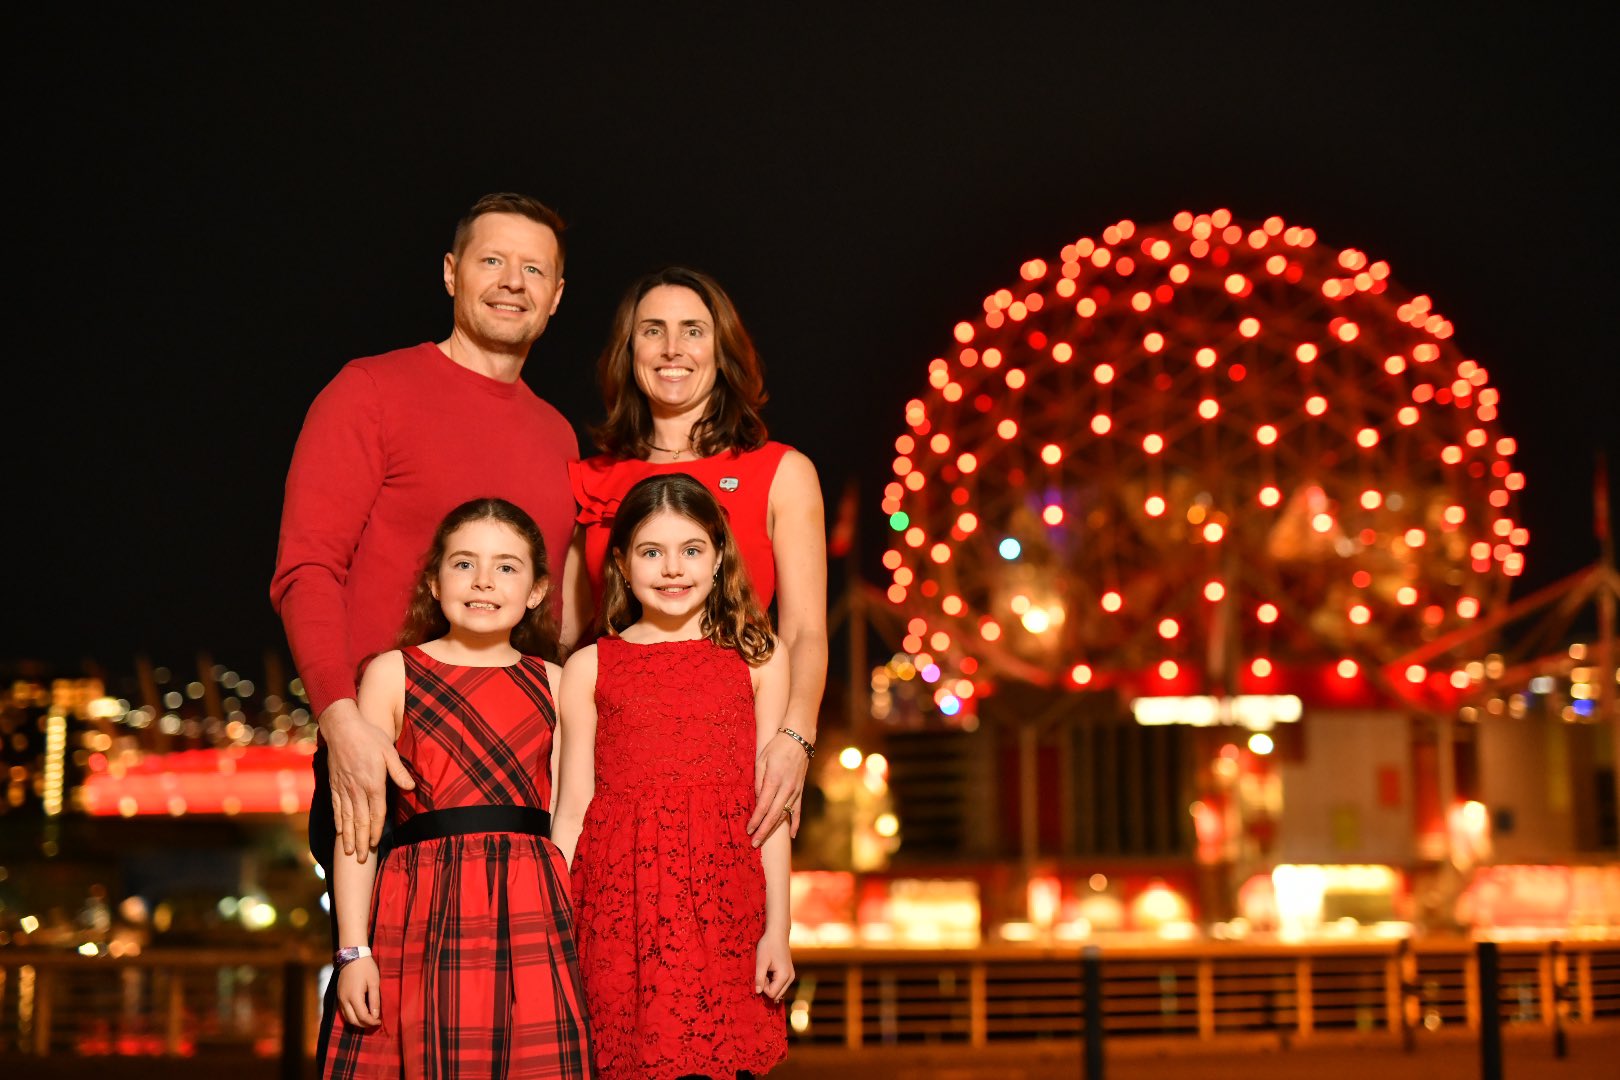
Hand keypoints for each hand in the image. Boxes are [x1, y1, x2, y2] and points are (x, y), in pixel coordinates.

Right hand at [321, 698, 413, 860]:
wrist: (342, 727)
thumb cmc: (369, 737)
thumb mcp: (389, 751)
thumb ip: (399, 772)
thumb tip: (411, 787)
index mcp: (373, 783)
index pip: (377, 813)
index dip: (377, 831)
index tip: (376, 845)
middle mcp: (357, 789)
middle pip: (360, 821)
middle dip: (362, 841)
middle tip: (362, 860)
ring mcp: (344, 788)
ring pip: (347, 818)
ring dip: (349, 837)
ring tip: (350, 853)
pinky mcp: (334, 784)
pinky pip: (336, 807)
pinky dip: (338, 822)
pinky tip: (340, 832)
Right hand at [336, 956, 381, 1027]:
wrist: (353, 956)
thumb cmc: (366, 968)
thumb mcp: (374, 982)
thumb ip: (375, 1000)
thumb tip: (376, 1015)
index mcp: (354, 997)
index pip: (362, 1016)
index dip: (372, 1022)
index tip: (380, 1022)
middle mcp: (344, 1000)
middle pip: (353, 1020)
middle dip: (364, 1025)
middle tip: (375, 1023)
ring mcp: (340, 998)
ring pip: (347, 1018)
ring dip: (357, 1022)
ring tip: (368, 1020)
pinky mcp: (339, 995)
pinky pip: (344, 1012)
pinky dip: (352, 1016)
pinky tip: (360, 1014)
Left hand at [746, 731, 809, 845]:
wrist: (799, 739)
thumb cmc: (777, 747)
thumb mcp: (762, 760)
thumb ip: (758, 781)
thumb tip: (757, 799)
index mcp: (774, 780)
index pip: (763, 806)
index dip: (756, 820)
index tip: (748, 830)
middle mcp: (786, 788)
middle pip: (773, 815)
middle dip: (763, 831)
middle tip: (754, 843)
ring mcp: (795, 791)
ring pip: (784, 815)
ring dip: (774, 829)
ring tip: (764, 840)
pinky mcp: (800, 791)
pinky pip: (798, 811)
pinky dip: (795, 823)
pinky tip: (792, 835)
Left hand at [755, 932, 794, 1001]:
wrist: (777, 934)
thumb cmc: (768, 946)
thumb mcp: (761, 962)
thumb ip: (759, 978)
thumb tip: (758, 992)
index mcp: (784, 976)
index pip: (771, 994)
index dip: (763, 986)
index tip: (761, 973)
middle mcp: (790, 978)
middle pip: (776, 995)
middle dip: (767, 986)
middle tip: (764, 972)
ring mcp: (791, 976)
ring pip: (778, 991)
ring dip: (769, 984)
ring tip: (767, 970)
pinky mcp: (789, 974)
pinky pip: (780, 985)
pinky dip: (773, 981)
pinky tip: (770, 970)